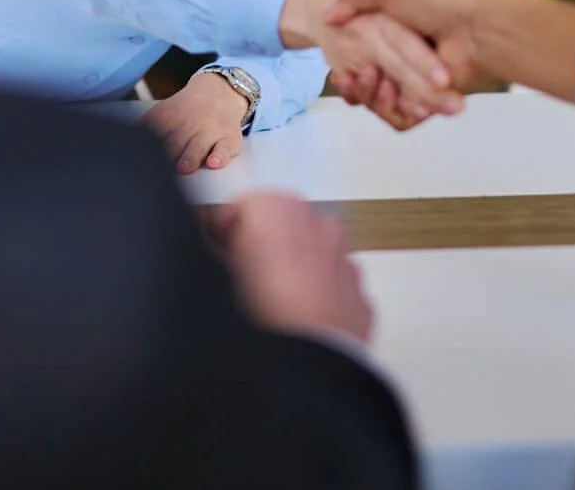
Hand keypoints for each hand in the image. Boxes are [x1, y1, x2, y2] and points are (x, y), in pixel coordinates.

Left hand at [143, 69, 250, 172]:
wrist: (219, 91)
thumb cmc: (185, 110)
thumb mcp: (162, 112)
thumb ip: (144, 127)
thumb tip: (119, 145)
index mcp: (168, 119)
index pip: (154, 134)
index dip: (146, 150)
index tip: (137, 165)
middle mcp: (189, 124)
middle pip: (175, 142)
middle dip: (167, 156)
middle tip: (160, 171)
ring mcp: (209, 131)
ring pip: (198, 146)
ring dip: (190, 157)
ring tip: (183, 168)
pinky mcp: (228, 138)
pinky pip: (225, 148)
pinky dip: (220, 155)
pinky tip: (214, 162)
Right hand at [206, 191, 371, 344]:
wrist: (309, 369)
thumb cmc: (262, 318)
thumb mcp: (217, 275)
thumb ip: (215, 252)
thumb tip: (216, 252)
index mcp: (279, 209)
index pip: (244, 205)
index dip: (225, 229)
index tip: (217, 250)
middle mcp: (319, 225)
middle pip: (284, 224)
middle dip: (265, 244)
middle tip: (241, 276)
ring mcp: (346, 261)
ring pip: (314, 254)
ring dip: (296, 268)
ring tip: (272, 305)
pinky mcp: (360, 297)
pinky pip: (334, 287)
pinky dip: (320, 297)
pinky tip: (299, 324)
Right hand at [316, 10, 464, 124]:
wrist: (476, 27)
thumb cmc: (437, 2)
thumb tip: (329, 16)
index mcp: (394, 32)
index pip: (361, 55)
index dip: (349, 65)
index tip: (339, 67)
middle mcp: (405, 58)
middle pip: (370, 83)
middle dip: (358, 83)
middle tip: (350, 74)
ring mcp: (418, 80)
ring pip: (383, 102)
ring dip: (372, 96)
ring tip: (372, 80)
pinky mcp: (430, 99)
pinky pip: (404, 115)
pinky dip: (393, 110)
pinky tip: (388, 96)